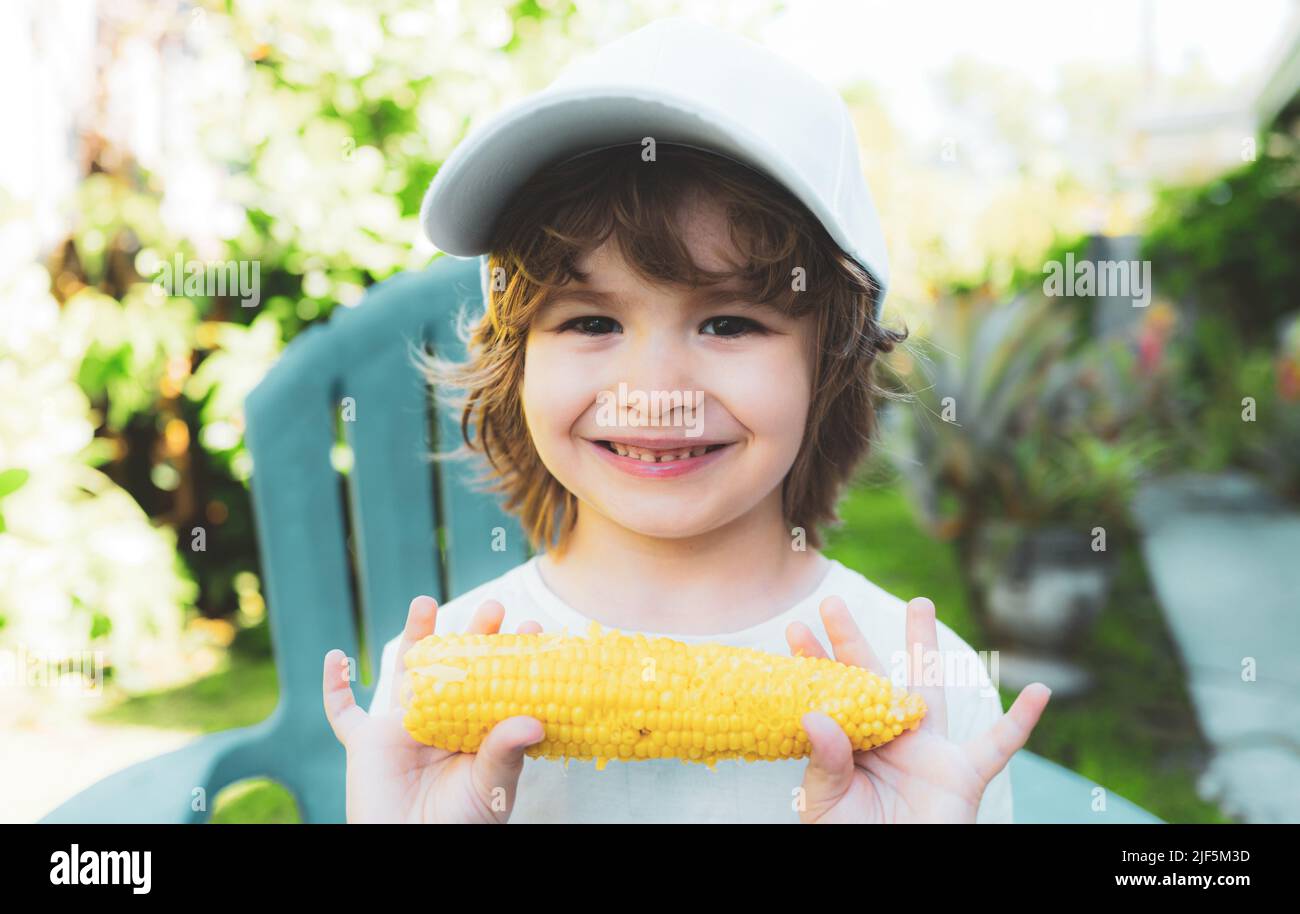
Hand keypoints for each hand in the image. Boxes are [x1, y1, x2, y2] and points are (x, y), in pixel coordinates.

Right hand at [322, 596, 545, 822]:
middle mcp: (441, 722)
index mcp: (476, 730)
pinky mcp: (365, 745)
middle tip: (493, 607)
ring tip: (425, 601)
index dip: (512, 655)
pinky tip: (335, 656)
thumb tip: (534, 720)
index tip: (532, 626)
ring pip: (406, 672)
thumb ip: (505, 754)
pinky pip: (343, 712)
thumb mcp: (490, 788)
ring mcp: (401, 730)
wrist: (412, 851)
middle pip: (456, 668)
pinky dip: (334, 685)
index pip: (497, 683)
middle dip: (472, 636)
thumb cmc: (461, 825)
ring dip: (412, 636)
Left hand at [786, 595, 1049, 823]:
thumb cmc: (853, 839)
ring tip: (919, 603)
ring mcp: (928, 752)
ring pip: (929, 690)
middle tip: (830, 599)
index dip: (815, 663)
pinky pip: (1000, 745)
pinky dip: (1022, 720)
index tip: (794, 628)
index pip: (831, 696)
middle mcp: (889, 740)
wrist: (893, 874)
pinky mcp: (964, 774)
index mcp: (853, 746)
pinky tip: (1040, 691)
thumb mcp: (828, 802)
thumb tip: (815, 714)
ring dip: (925, 645)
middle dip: (851, 639)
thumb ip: (826, 762)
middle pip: (870, 679)